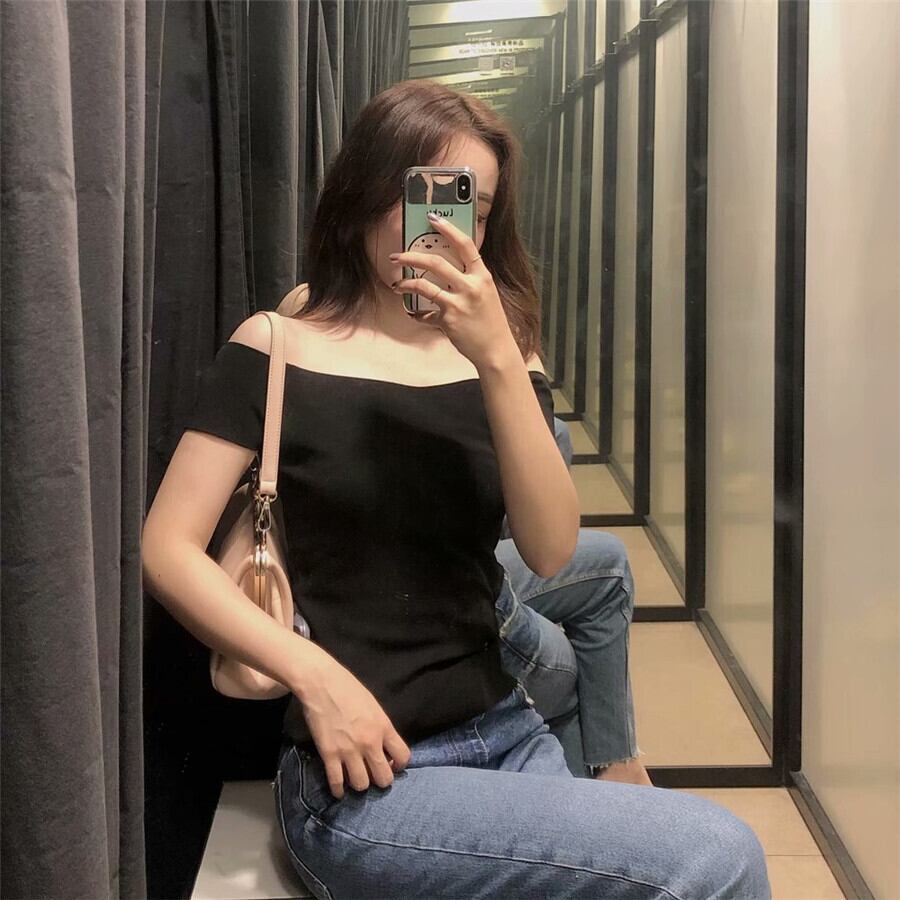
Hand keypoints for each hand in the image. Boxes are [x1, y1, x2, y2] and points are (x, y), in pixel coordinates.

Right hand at [299, 656, 410, 798]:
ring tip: (355, 779)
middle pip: (384, 778)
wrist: (322, 683)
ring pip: (362, 784)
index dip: (399, 765)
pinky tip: (338, 790)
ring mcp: (349, 750)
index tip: (392, 765)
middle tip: (373, 775)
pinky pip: (337, 782)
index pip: (403, 756)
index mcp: (384, 727)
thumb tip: (383, 746)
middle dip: (380, 780)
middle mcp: (370, 742)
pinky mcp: (329, 754)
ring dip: (360, 784)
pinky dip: (338, 790)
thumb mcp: (374, 706)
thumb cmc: (349, 689)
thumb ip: (381, 727)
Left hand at [389, 215, 518, 370]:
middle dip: (411, 257)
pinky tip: (415, 314)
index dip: (448, 229)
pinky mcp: (449, 320)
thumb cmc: (491, 322)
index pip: (465, 244)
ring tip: (398, 285)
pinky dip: (418, 314)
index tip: (433, 218)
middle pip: (436, 262)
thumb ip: (469, 280)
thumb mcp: (486, 294)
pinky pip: (426, 313)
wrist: (496, 350)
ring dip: (406, 284)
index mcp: (483, 276)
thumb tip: (444, 269)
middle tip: (397, 257)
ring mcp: (459, 303)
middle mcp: (471, 286)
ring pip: (424, 286)